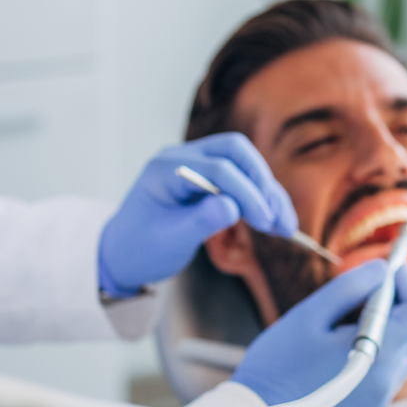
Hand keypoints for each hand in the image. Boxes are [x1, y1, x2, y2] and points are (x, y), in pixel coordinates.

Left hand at [98, 133, 296, 296]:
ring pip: (243, 163)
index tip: (265, 221)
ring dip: (266, 191)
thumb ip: (200, 222)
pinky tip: (275, 220)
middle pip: (235, 152)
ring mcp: (195, 164)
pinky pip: (241, 178)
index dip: (246, 193)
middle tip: (277, 218)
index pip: (217, 169)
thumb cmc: (140, 248)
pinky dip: (259, 197)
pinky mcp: (207, 178)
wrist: (122, 255)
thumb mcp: (169, 240)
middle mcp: (181, 157)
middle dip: (261, 183)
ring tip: (285, 226)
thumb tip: (233, 207)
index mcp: (164, 168)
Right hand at [232, 260, 406, 406]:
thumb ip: (351, 287)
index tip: (387, 271)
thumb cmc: (278, 364)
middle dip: (400, 302)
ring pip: (405, 350)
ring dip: (390, 326)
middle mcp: (388, 379)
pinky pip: (389, 370)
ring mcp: (381, 397)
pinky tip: (345, 344)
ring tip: (352, 316)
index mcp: (379, 354)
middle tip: (367, 287)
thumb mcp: (310, 314)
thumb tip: (381, 270)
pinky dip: (380, 348)